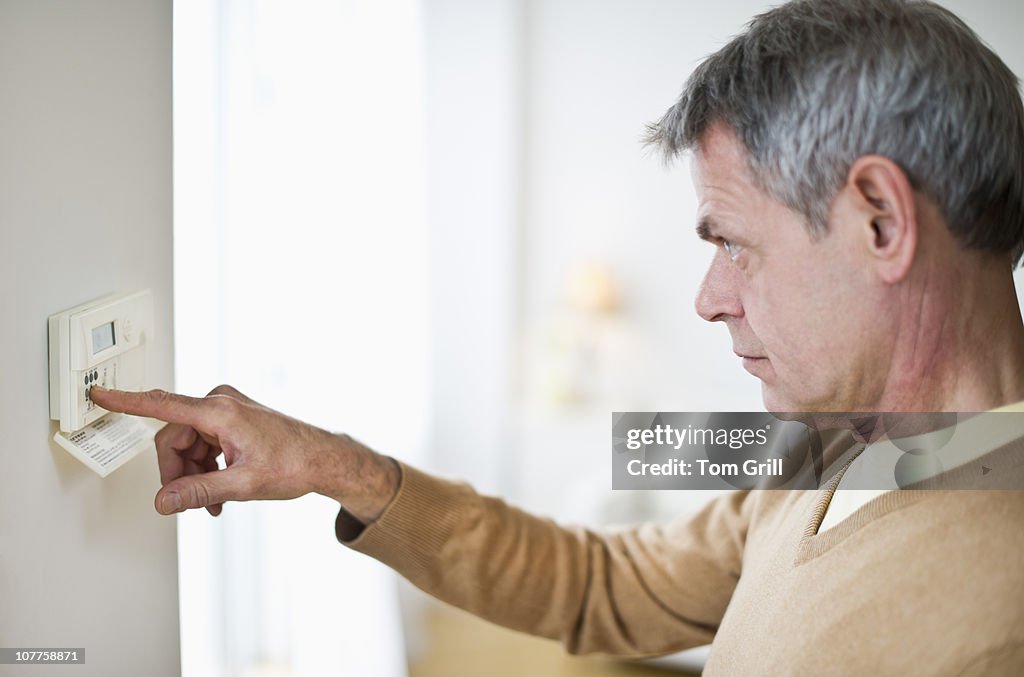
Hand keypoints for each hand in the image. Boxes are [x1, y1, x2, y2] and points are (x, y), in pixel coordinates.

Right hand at [89, 385, 398, 520]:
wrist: (324, 459)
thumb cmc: (294, 464)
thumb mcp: (243, 484)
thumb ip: (200, 492)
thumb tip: (164, 501)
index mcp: (220, 411)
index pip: (162, 405)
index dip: (126, 401)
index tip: (99, 394)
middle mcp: (221, 403)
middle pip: (173, 438)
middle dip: (177, 473)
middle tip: (189, 503)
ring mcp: (227, 409)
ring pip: (187, 444)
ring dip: (193, 474)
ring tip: (210, 504)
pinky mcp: (232, 418)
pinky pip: (203, 443)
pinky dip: (205, 467)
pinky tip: (217, 492)